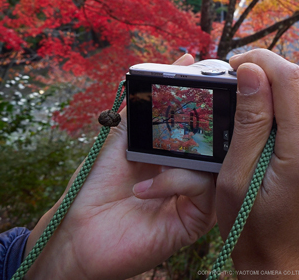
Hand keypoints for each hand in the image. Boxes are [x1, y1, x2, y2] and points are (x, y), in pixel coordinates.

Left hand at [26, 54, 215, 279]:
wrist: (76, 236)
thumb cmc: (95, 188)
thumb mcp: (122, 135)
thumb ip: (146, 102)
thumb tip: (179, 61)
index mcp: (181, 152)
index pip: (209, 123)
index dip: (212, 102)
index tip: (209, 79)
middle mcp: (194, 172)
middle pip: (222, 142)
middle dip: (211, 123)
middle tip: (200, 110)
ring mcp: (197, 196)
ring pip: (219, 163)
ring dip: (187, 154)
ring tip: (157, 156)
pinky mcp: (195, 219)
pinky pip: (203, 189)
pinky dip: (176, 181)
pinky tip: (145, 189)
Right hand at [219, 49, 298, 278]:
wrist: (282, 261)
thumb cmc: (251, 227)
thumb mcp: (236, 176)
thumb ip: (248, 121)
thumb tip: (251, 70)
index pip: (289, 77)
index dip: (257, 61)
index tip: (228, 69)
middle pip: (294, 83)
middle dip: (259, 76)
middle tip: (225, 90)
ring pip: (296, 95)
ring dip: (266, 94)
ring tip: (235, 112)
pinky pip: (298, 113)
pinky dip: (275, 110)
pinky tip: (253, 127)